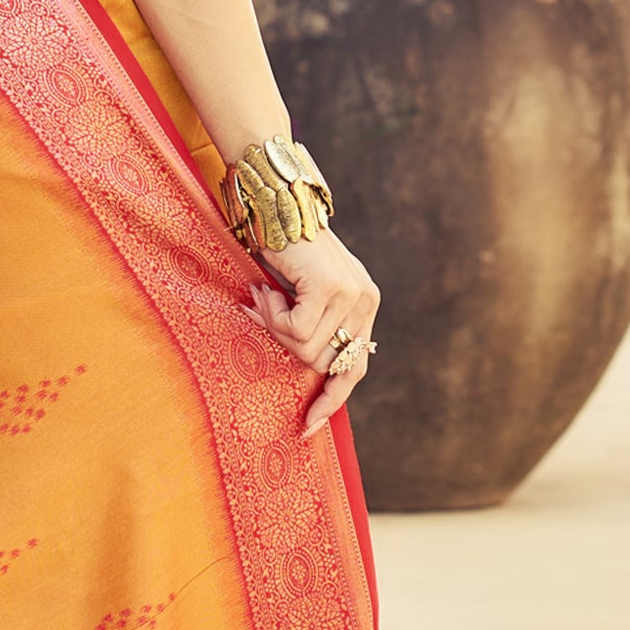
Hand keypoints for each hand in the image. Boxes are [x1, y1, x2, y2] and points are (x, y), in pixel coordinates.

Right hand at [246, 226, 380, 441]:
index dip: (331, 399)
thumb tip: (307, 371)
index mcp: (364, 305)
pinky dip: (272, 314)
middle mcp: (365, 302)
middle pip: (321, 363)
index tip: (309, 426)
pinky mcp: (331, 289)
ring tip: (266, 294)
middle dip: (285, 344)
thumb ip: (312, 325)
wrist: (276, 203)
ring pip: (305, 349)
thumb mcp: (303, 293)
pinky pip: (294, 330)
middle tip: (264, 311)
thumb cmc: (282, 248)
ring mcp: (352, 295)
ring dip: (275, 325)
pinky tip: (266, 289)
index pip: (354, 369)